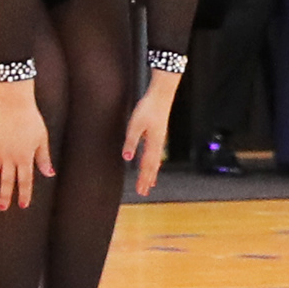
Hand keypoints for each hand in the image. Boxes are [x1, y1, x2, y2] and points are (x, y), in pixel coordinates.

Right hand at [0, 82, 53, 209]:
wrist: (14, 103)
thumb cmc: (31, 119)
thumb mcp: (42, 139)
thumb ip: (44, 158)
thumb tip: (50, 174)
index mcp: (24, 157)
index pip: (24, 180)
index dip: (24, 194)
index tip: (23, 205)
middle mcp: (9, 157)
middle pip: (7, 181)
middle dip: (5, 196)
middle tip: (3, 208)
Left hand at [123, 78, 178, 196]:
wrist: (161, 94)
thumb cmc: (148, 108)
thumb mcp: (135, 124)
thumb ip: (131, 142)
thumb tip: (127, 158)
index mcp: (153, 143)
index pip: (147, 166)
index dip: (143, 179)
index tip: (140, 190)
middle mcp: (159, 144)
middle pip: (153, 166)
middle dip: (148, 180)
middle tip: (144, 193)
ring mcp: (160, 139)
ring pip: (156, 161)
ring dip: (152, 173)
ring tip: (150, 184)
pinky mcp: (159, 135)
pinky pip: (157, 154)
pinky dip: (155, 163)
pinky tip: (154, 164)